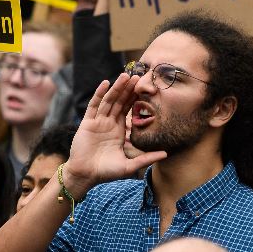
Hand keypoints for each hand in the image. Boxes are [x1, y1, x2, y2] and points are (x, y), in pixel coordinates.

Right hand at [62, 75, 165, 195]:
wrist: (86, 176)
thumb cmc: (106, 172)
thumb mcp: (129, 166)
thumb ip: (146, 159)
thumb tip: (166, 154)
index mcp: (119, 129)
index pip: (128, 109)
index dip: (135, 98)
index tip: (144, 87)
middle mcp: (109, 123)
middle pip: (120, 101)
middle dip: (128, 89)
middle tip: (137, 75)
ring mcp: (98, 121)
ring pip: (109, 101)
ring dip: (116, 88)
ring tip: (124, 76)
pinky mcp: (88, 123)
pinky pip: (94, 106)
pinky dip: (99, 94)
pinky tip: (105, 83)